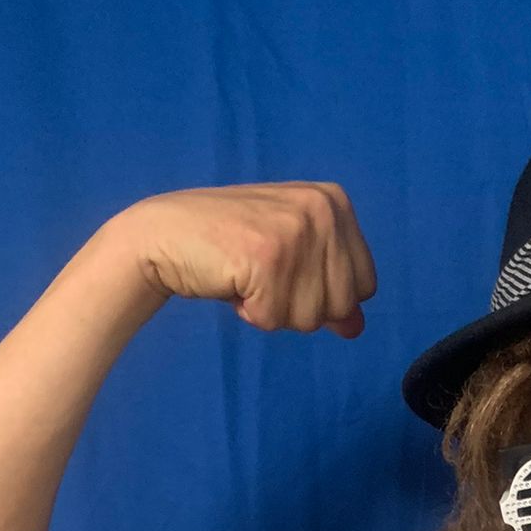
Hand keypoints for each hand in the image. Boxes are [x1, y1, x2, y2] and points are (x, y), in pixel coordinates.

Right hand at [111, 181, 377, 336]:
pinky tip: (233, 281)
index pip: (365, 286)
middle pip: (342, 305)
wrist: (165, 234)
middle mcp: (323, 210)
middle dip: (299, 306)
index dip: (324, 296)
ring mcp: (297, 231)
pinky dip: (251, 313)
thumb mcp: (291, 256)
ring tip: (247, 276)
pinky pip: (275, 319)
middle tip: (263, 275)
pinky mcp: (268, 257)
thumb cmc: (229, 245)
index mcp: (336, 202)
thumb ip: (329, 286)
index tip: (287, 272)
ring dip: (273, 311)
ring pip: (310, 318)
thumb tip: (357, 328)